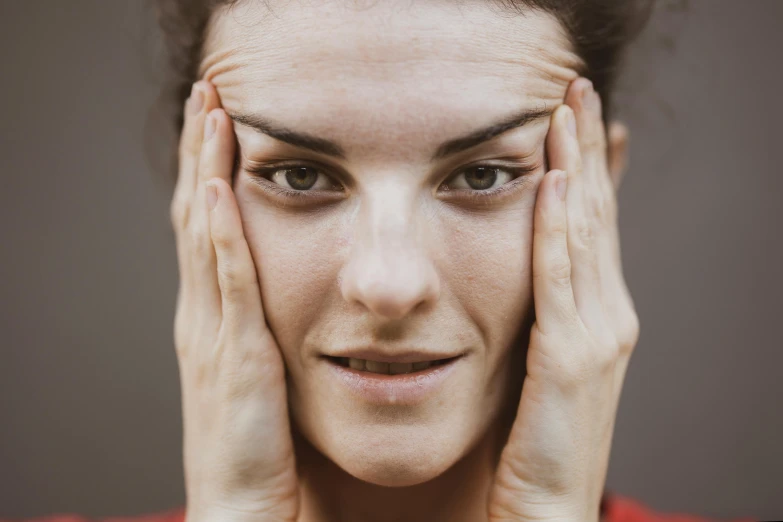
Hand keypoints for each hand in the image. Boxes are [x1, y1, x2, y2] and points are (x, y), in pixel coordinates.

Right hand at [171, 80, 298, 521]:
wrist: (244, 507)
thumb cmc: (262, 443)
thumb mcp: (262, 370)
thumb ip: (268, 326)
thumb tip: (294, 290)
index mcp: (214, 316)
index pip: (208, 224)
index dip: (210, 168)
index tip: (221, 119)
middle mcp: (204, 314)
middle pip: (198, 214)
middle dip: (203, 151)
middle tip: (210, 93)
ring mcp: (213, 334)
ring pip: (206, 235)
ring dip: (209, 172)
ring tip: (214, 114)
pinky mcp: (235, 359)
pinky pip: (230, 286)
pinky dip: (224, 236)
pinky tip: (225, 193)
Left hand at [487, 78, 638, 521]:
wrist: (541, 512)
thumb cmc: (526, 442)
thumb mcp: (533, 365)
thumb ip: (531, 316)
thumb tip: (514, 276)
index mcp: (593, 317)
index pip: (590, 225)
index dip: (586, 166)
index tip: (572, 117)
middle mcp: (606, 317)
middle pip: (595, 215)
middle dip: (586, 149)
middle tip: (574, 88)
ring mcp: (597, 336)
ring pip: (585, 234)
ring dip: (577, 168)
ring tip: (567, 112)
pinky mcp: (572, 360)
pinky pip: (562, 279)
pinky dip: (560, 229)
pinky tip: (555, 184)